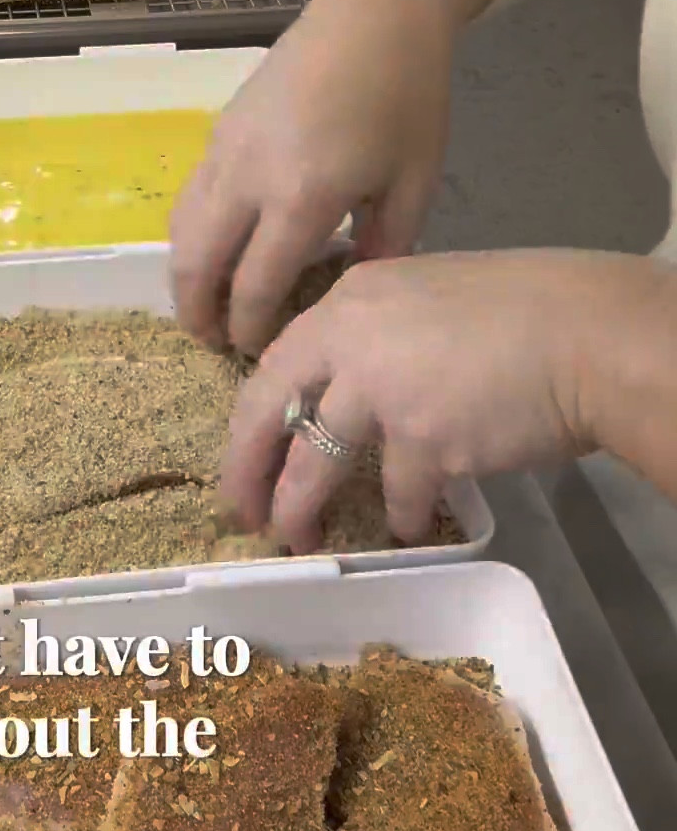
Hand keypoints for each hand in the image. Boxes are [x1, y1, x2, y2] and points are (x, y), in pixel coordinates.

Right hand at [171, 0, 454, 358]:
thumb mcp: (415, 182)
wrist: (377, 10)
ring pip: (181, 229)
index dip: (251, 328)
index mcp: (301, 197)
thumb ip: (385, 247)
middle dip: (198, 314)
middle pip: (197, 264)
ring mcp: (225, 148)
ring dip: (185, 275)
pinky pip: (191, 196)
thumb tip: (354, 294)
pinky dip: (191, 234)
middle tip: (212, 345)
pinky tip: (217, 248)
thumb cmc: (408, 95)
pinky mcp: (219, 128)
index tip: (258, 354)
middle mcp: (248, 177)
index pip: (255, 285)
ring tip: (204, 304)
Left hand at [216, 249, 640, 550]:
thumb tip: (351, 380)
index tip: (245, 452)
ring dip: (301, 510)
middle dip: (246, 470)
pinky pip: (400, 495)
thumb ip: (379, 331)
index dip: (253, 417)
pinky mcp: (426, 442)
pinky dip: (403, 516)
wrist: (587, 335)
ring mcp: (385, 393)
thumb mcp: (427, 293)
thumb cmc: (523, 310)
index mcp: (349, 301)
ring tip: (299, 537)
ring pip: (316, 465)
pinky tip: (411, 526)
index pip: (276, 363)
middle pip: (270, 412)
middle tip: (242, 511)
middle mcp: (352, 341)